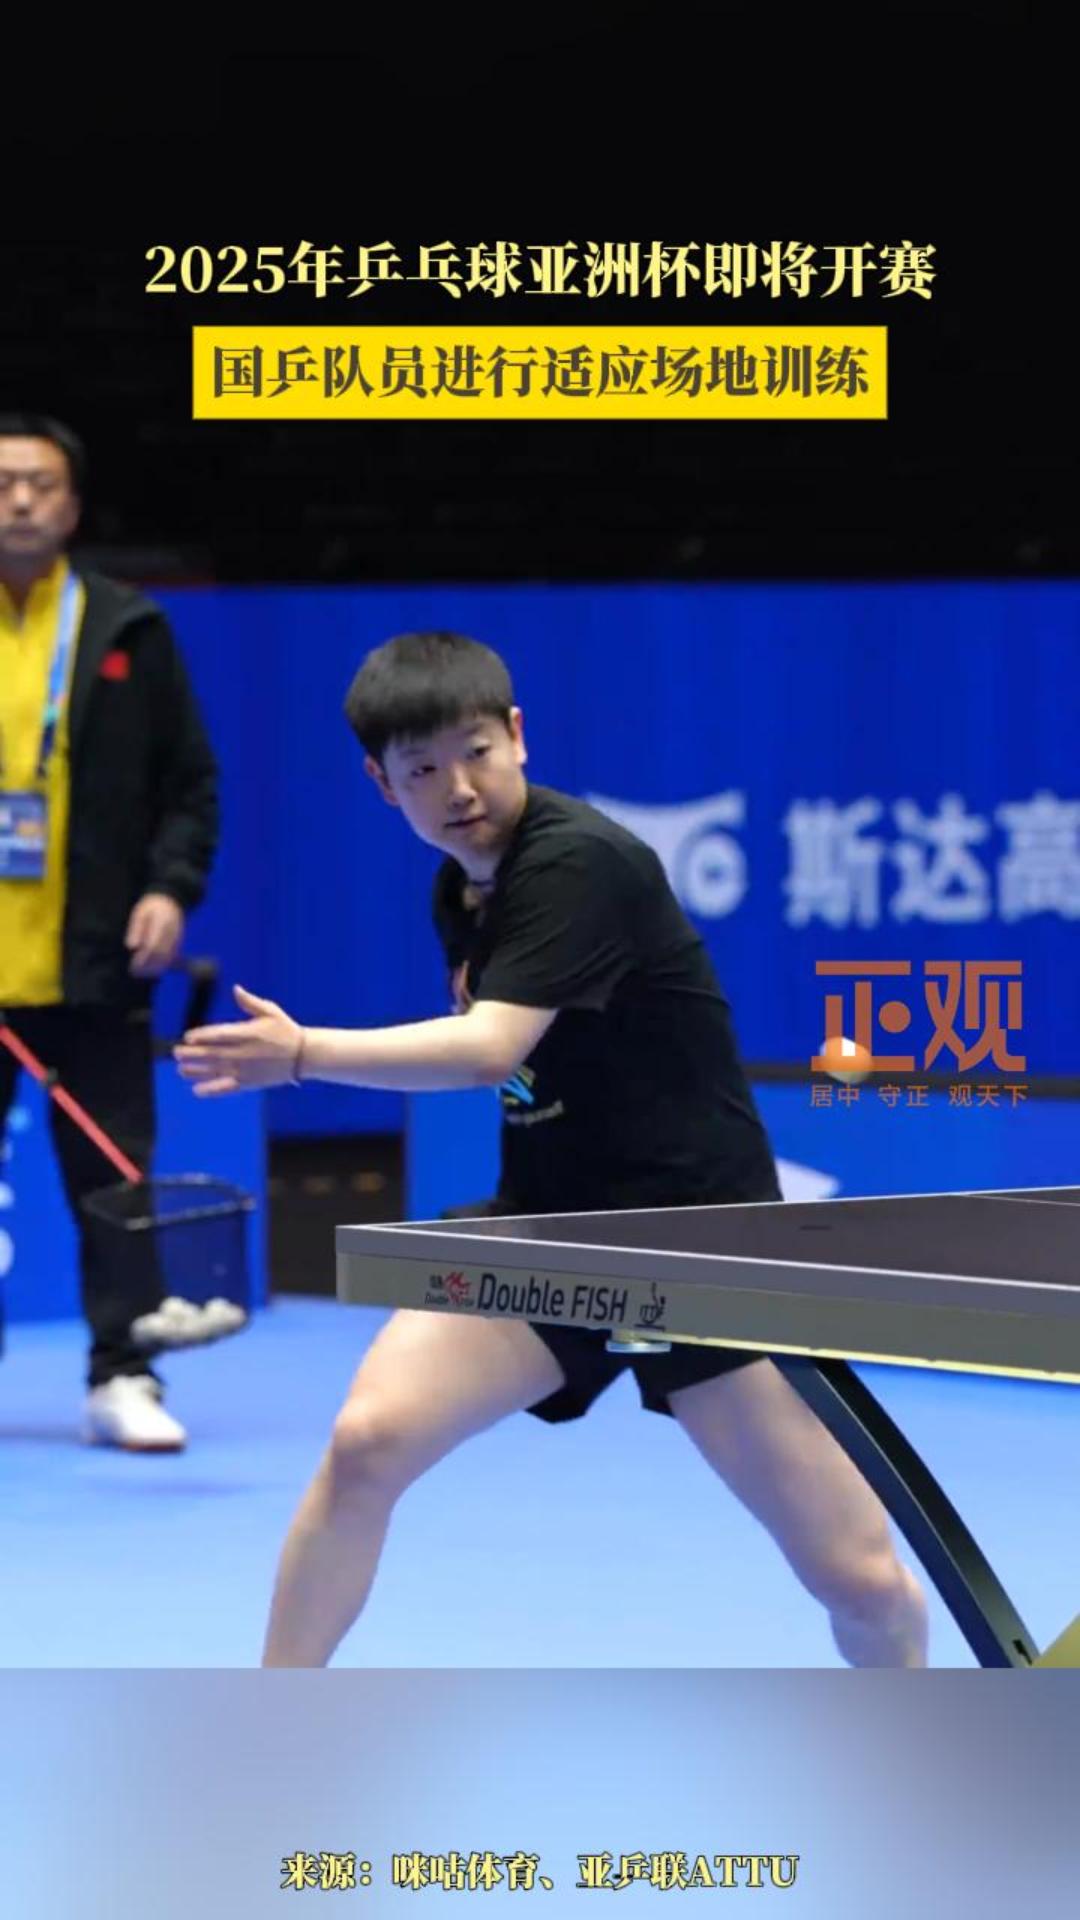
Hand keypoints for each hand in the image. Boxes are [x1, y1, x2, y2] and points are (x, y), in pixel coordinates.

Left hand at [126, 893, 184, 976]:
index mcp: (161, 923)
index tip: (132, 965)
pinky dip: (163, 964)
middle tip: (134, 972)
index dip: (143, 958)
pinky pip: (172, 956)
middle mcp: (172, 932)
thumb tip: (131, 947)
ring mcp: (178, 937)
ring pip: (168, 958)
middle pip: (161, 954)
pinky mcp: (179, 941)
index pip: (152, 945)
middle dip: (148, 966)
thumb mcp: (140, 913)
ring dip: (155, 968)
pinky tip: (152, 969)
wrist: (171, 900)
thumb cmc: (151, 907)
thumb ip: (136, 929)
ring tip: (142, 973)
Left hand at [174, 985, 302, 1096]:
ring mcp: (245, 1070)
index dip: (201, 1036)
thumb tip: (236, 989)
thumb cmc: (285, 1030)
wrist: (303, 1054)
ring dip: (196, 1071)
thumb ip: (250, 1002)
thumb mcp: (271, 1011)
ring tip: (181, 1069)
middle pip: (212, 1053)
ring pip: (215, 1071)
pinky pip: (226, 1087)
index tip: (187, 1037)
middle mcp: (244, 1052)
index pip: (220, 1035)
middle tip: (176, 1053)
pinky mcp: (249, 1083)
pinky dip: (211, 1090)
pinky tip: (196, 1090)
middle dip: (192, 1054)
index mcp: (248, 1033)